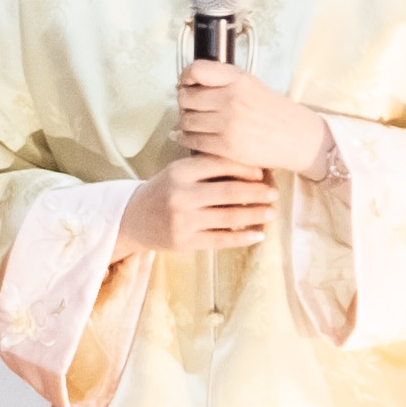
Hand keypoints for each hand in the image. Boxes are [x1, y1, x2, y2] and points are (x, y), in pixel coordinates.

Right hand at [120, 153, 278, 251]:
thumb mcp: (180, 172)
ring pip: (228, 217)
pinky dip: (242, 238)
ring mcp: (182, 220)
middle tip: (274, 194)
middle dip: (257, 193)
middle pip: (229, 192)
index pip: (221, 165)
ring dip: (255, 215)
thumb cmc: (164, 191)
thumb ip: (209, 169)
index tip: (262, 173)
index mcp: (180, 171)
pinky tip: (257, 235)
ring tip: (270, 213)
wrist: (132, 218)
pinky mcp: (184, 241)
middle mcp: (180, 195)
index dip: (246, 169)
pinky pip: (220, 240)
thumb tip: (253, 171)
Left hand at [174, 61, 333, 174]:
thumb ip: (224, 81)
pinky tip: (197, 136)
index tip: (186, 83)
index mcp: (240, 80)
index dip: (185, 77)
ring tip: (197, 123)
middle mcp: (232, 99)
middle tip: (192, 107)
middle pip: (186, 98)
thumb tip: (189, 83)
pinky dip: (188, 138)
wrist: (300, 138)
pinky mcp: (227, 146)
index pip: (197, 70)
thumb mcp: (252, 85)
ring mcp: (229, 123)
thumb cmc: (276, 112)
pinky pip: (192, 140)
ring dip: (186, 122)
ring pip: (186, 120)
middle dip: (185, 103)